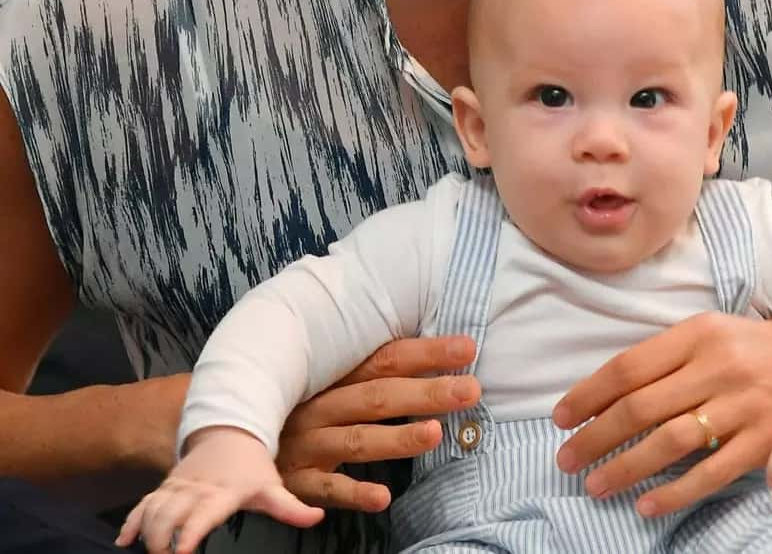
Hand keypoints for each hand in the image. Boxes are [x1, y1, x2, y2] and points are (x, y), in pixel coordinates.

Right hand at [116, 427, 323, 553]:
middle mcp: (194, 489)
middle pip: (169, 515)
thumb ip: (291, 507)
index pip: (202, 514)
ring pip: (153, 509)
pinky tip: (123, 540)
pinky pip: (143, 503)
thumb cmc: (251, 467)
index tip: (183, 550)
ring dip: (146, 532)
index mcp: (221, 493)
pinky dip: (131, 521)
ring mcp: (177, 488)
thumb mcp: (272, 486)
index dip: (191, 533)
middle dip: (161, 539)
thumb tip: (317, 518)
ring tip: (147, 552)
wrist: (230, 433)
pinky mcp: (165, 487)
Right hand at [274, 336, 480, 511]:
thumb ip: (374, 371)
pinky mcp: (294, 481)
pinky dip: (353, 492)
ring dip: (396, 438)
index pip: (384, 360)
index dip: (426, 353)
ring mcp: (306, 444)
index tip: (467, 348)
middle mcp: (319, 406)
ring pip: (356, 440)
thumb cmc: (295, 407)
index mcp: (331, 377)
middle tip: (470, 389)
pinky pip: (326, 489)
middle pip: (377, 396)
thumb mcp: (328, 382)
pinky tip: (383, 496)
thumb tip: (438, 357)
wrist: (227, 436)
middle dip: (426, 392)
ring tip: (435, 433)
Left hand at [552, 313, 771, 516]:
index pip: (629, 367)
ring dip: (626, 467)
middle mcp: (719, 367)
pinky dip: (675, 492)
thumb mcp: (707, 333)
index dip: (589, 395)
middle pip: (642, 407)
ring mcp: (744, 406)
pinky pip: (712, 472)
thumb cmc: (749, 348)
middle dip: (595, 437)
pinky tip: (646, 504)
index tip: (561, 418)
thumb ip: (662, 359)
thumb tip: (602, 396)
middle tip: (566, 459)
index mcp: (698, 334)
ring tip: (595, 485)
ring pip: (671, 442)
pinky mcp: (766, 440)